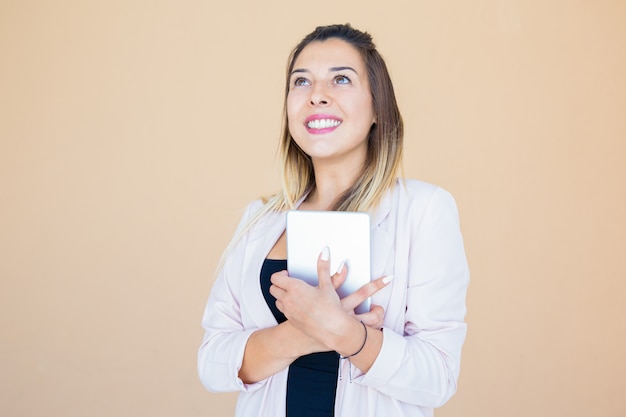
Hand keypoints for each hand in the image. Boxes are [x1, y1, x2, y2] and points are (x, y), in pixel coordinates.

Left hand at [270, 246, 389, 347]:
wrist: (334, 330)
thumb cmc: (331, 308)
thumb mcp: (328, 285)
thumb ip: (323, 267)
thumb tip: (324, 252)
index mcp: (294, 288)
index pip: (276, 277)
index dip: (281, 274)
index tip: (288, 274)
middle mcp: (288, 300)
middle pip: (273, 288)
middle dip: (279, 283)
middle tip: (290, 282)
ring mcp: (288, 311)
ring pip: (276, 300)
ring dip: (282, 295)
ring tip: (294, 293)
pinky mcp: (291, 321)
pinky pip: (283, 310)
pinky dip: (286, 306)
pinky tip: (298, 305)